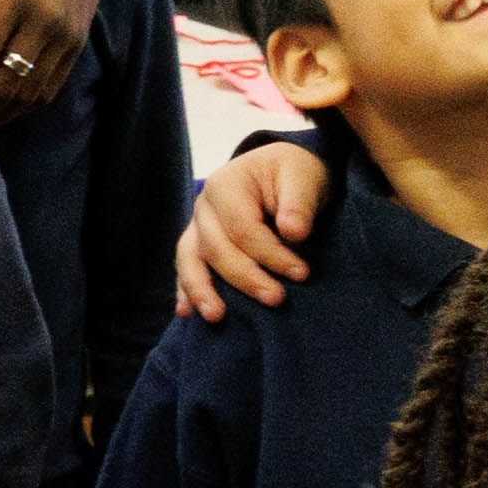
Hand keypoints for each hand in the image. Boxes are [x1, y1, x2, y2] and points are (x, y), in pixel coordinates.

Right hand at [173, 134, 331, 319]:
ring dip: (201, 290)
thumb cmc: (292, 174)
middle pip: (216, 248)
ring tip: (216, 317)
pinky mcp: (197, 244)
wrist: (278, 171)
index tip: (301, 273)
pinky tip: (186, 313)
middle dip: (245, 277)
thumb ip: (299, 203)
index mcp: (225, 184)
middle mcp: (203, 206)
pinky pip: (186, 268)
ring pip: (190, 260)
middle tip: (277, 299)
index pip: (242, 227)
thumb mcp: (303, 178)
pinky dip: (185, 291)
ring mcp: (196, 226)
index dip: (270, 253)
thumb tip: (294, 232)